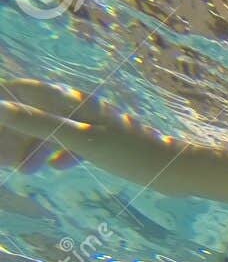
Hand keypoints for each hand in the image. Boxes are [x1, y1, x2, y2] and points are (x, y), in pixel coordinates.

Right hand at [0, 79, 177, 182]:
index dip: (7, 99)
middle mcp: (85, 105)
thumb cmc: (130, 154)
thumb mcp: (81, 140)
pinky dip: (62, 152)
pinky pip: (77, 141)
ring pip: (58, 129)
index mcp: (75, 101)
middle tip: (5, 156)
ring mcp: (98, 122)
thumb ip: (40, 123)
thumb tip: (1, 108)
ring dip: (38, 146)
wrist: (175, 169)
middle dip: (19, 130)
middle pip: (41, 112)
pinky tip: (55, 166)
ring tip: (24, 169)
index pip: (29, 91)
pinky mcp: (110, 139)